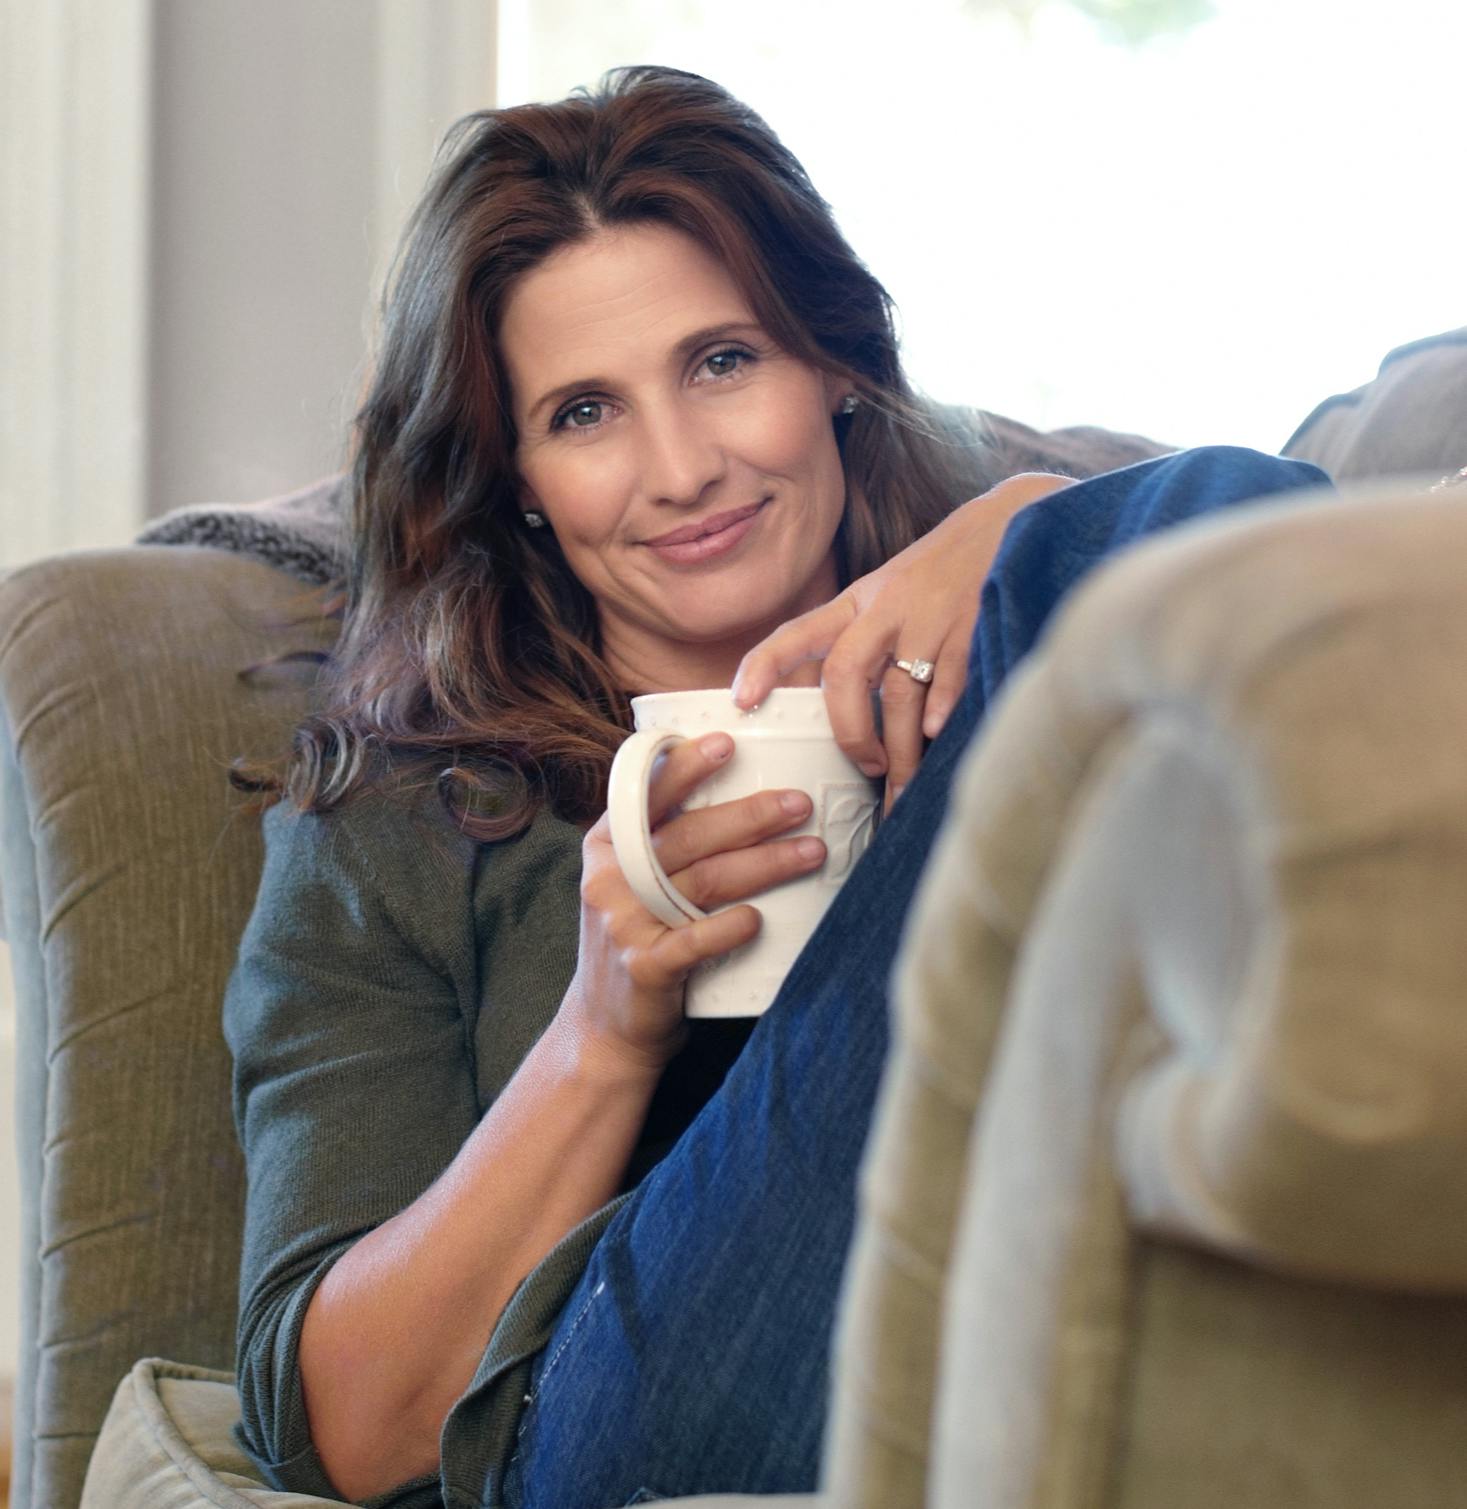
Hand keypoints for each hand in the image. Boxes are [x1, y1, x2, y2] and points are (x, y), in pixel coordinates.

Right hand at [564, 731, 826, 1076]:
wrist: (607, 1027)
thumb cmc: (639, 939)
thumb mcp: (633, 882)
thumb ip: (666, 842)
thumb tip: (741, 790)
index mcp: (607, 845)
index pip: (646, 795)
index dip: (685, 767)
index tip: (727, 744)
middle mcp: (612, 877)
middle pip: (690, 835)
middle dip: (750, 815)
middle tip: (799, 803)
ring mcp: (625, 923)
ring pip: (705, 881)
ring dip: (764, 864)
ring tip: (811, 851)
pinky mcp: (646, 968)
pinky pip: (696, 941)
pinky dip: (730, 928)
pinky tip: (759, 920)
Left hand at [731, 473, 1073, 805]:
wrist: (1010, 524)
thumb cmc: (943, 574)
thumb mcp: (890, 594)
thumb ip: (864, 641)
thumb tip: (840, 710)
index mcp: (858, 601)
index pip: (798, 632)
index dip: (763, 665)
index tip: (742, 701)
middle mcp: (886, 607)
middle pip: (845, 674)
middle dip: (850, 732)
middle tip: (867, 769)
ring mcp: (928, 616)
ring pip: (900, 692)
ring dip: (901, 748)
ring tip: (905, 787)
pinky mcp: (971, 625)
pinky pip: (950, 677)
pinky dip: (941, 711)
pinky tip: (938, 737)